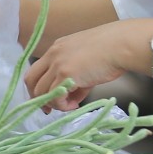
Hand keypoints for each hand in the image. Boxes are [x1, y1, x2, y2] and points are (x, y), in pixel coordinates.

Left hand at [23, 19, 151, 109]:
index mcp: (57, 48)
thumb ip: (76, 79)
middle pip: (31, 80)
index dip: (39, 87)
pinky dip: (62, 105)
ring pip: (41, 91)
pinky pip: (55, 96)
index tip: (48, 99)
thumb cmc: (111, 51)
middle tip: (49, 108)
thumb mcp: (86, 62)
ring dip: (53, 103)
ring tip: (70, 106)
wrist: (121, 45)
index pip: (37, 70)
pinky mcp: (65, 74)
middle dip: (37, 97)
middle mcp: (53, 54)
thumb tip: (72, 98)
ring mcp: (57, 64)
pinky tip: (75, 104)